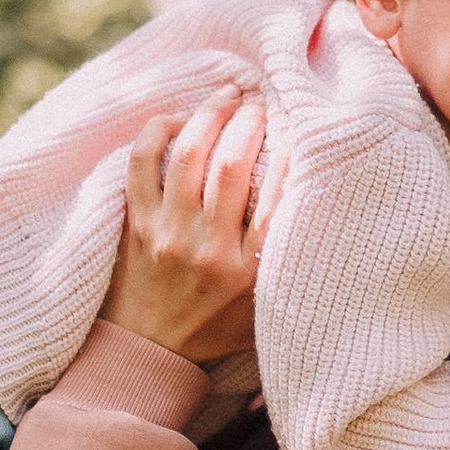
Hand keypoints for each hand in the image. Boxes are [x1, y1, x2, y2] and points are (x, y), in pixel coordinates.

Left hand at [100, 88, 274, 364]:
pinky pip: (141, 164)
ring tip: (226, 95)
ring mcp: (166, 233)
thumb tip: (313, 202)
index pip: (278, 195)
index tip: (296, 123)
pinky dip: (156, 132)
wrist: (148, 354)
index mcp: (246, 269)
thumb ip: (283, 259)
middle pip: (233, 164)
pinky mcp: (136, 224)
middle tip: (260, 100)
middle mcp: (207, 248)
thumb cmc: (216, 328)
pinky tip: (176, 118)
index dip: (289, 149)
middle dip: (251, 121)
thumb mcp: (264, 306)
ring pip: (188, 155)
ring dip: (210, 115)